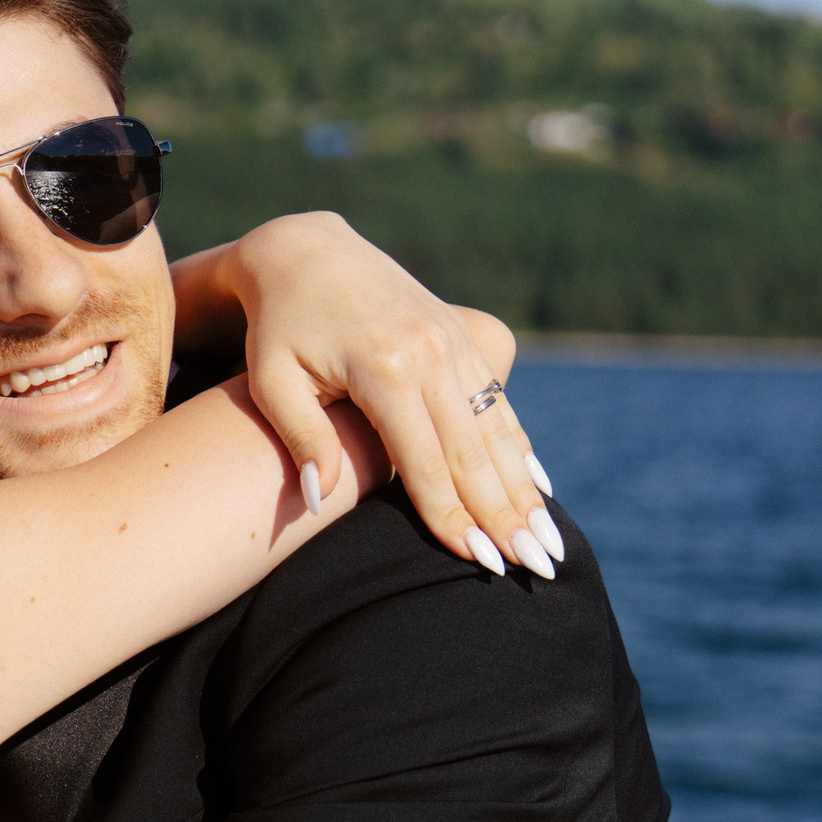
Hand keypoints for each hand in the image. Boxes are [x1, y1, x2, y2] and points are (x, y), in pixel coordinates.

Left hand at [170, 215, 556, 575]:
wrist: (306, 251)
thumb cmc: (278, 327)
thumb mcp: (273, 381)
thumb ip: (301, 439)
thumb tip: (318, 501)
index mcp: (386, 370)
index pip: (426, 465)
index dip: (454, 518)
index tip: (481, 564)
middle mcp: (432, 355)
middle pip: (475, 455)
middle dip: (506, 517)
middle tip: (536, 571)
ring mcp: (453, 343)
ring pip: (497, 431)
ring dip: (524, 491)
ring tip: (548, 544)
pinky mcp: (462, 336)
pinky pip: (498, 402)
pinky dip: (519, 448)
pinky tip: (538, 488)